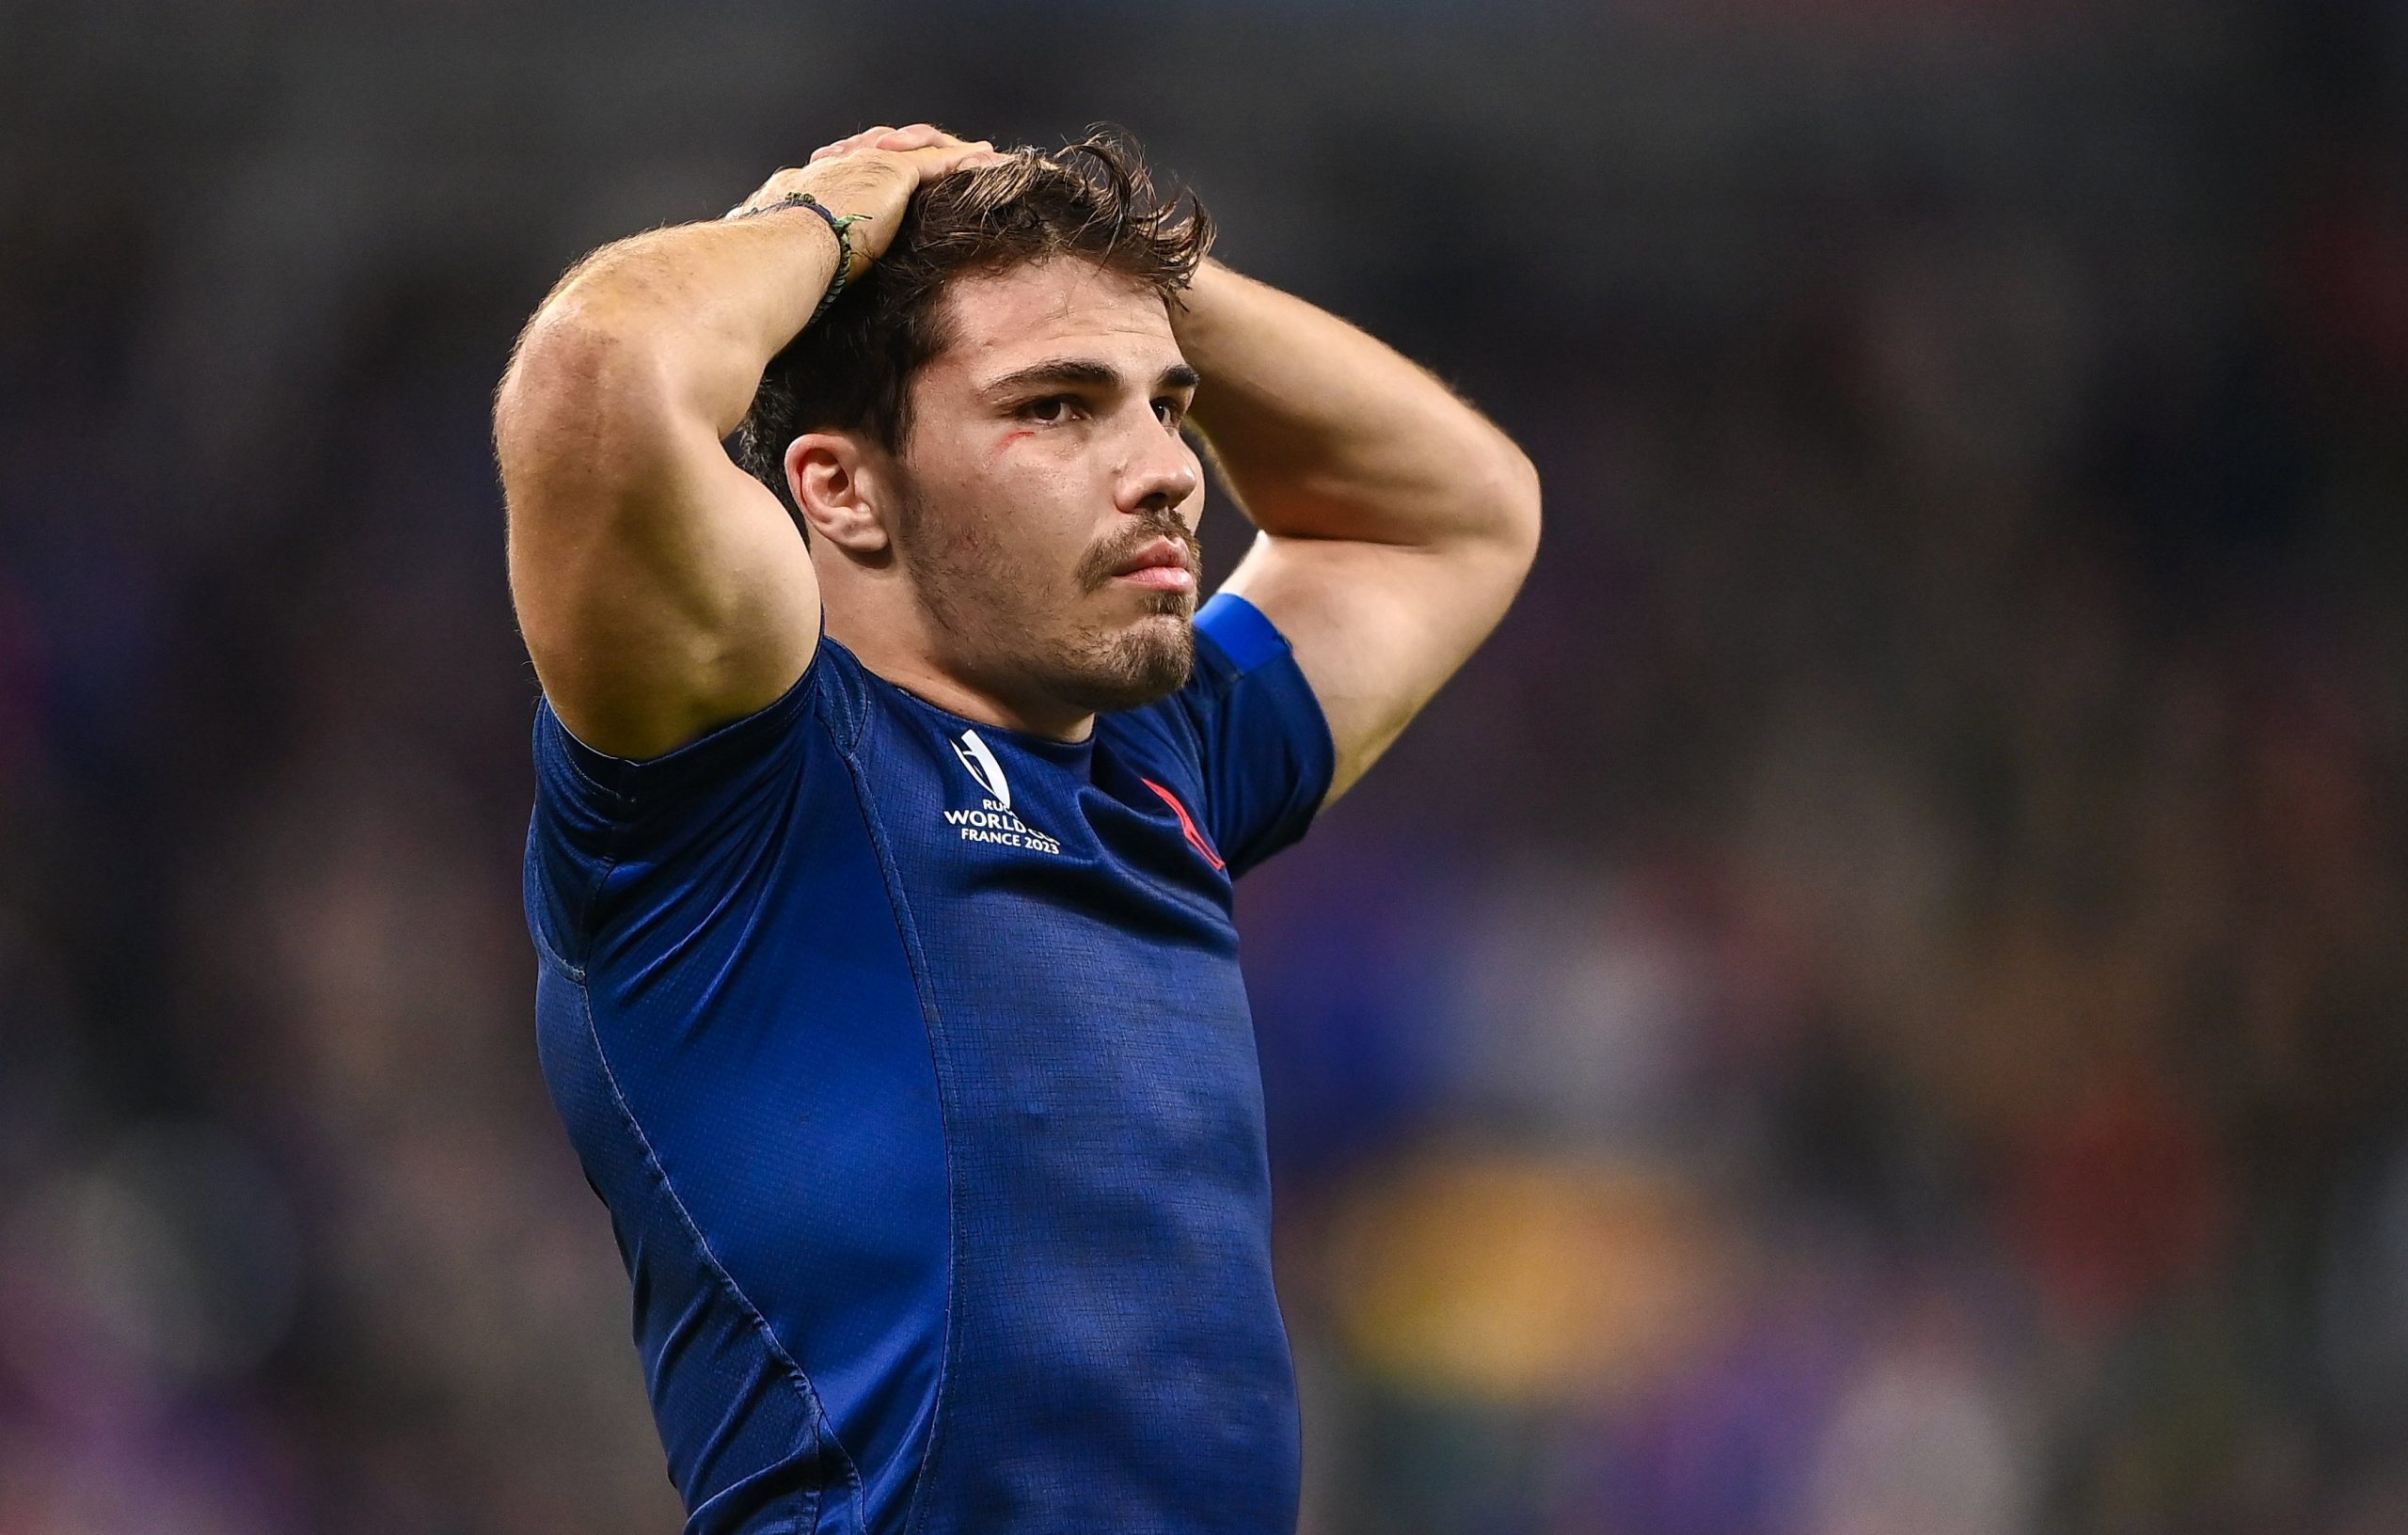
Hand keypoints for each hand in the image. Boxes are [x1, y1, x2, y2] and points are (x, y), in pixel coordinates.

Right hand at [726, 124, 1009, 269]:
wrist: (776, 256)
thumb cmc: (768, 281)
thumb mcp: (777, 279)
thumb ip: (786, 288)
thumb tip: (776, 328)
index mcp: (797, 195)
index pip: (832, 184)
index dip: (855, 186)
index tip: (871, 200)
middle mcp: (829, 172)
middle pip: (874, 158)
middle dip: (903, 159)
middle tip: (929, 166)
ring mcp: (859, 168)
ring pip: (909, 153)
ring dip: (943, 157)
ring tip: (975, 160)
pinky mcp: (890, 173)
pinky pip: (937, 163)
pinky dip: (962, 162)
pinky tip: (987, 161)